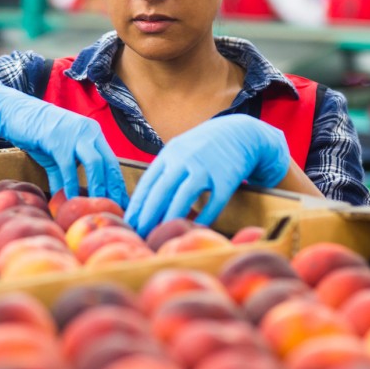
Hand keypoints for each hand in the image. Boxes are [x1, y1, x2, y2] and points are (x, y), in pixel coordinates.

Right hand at [0, 74, 127, 205]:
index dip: (117, 184)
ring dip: (98, 187)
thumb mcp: (55, 155)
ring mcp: (75, 134)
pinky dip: (71, 184)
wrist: (15, 113)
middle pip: (109, 163)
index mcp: (92, 134)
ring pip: (95, 164)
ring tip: (97, 207)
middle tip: (115, 209)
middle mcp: (89, 132)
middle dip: (113, 188)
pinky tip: (70, 199)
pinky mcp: (58, 139)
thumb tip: (66, 198)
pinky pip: (69, 166)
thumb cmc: (36, 133)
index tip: (122, 202)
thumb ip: (63, 175)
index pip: (112, 161)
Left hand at [125, 114, 289, 236]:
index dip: (137, 204)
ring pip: (184, 197)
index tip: (128, 222)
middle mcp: (185, 159)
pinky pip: (213, 202)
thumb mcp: (180, 150)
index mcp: (170, 153)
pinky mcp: (227, 178)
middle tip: (138, 233)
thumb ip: (164, 171)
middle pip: (161, 190)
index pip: (148, 181)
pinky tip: (194, 229)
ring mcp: (206, 168)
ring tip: (160, 236)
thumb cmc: (204, 147)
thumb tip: (144, 201)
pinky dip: (204, 217)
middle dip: (147, 215)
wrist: (241, 132)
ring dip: (170, 218)